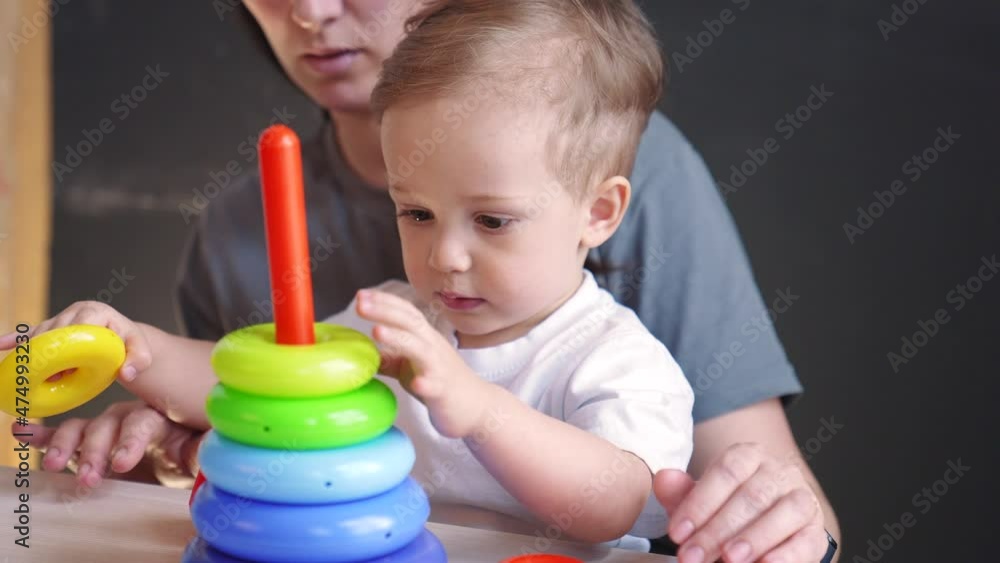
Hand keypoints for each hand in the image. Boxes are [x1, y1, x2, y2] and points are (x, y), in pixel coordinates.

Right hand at [0, 300, 151, 382]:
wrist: (122, 340)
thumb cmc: (130, 346)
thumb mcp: (141, 352)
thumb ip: (139, 361)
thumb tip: (126, 373)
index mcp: (97, 312)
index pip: (78, 325)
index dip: (69, 345)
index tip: (65, 369)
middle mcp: (76, 311)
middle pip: (55, 330)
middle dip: (49, 353)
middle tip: (49, 378)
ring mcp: (61, 318)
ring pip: (41, 334)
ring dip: (35, 354)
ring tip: (30, 374)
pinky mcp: (51, 327)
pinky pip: (29, 332)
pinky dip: (13, 339)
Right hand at [10, 400, 202, 487]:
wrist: (180, 442)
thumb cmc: (189, 443)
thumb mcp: (197, 449)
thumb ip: (197, 450)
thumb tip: (199, 453)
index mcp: (158, 416)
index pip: (142, 423)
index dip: (130, 441)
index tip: (122, 463)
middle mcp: (127, 416)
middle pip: (107, 426)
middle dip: (95, 450)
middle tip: (88, 477)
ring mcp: (106, 426)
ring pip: (82, 429)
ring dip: (67, 446)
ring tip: (54, 466)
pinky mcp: (88, 439)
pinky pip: (64, 433)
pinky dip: (43, 435)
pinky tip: (23, 433)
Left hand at [355, 289, 488, 437]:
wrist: (476, 407)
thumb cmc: (441, 383)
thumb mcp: (412, 366)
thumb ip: (391, 358)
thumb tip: (363, 352)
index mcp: (425, 338)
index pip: (405, 312)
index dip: (385, 301)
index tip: (361, 295)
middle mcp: (433, 347)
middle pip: (410, 322)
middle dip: (385, 310)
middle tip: (360, 304)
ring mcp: (439, 368)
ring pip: (421, 348)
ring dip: (399, 338)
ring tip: (376, 331)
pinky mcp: (443, 391)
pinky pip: (434, 385)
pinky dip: (425, 383)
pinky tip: (415, 384)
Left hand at [655, 443, 827, 562]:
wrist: (768, 525)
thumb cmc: (728, 509)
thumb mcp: (702, 500)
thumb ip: (681, 492)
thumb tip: (663, 479)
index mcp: (748, 456)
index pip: (726, 472)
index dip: (700, 503)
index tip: (677, 532)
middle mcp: (779, 472)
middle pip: (750, 496)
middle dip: (717, 530)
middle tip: (692, 556)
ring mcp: (802, 498)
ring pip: (784, 512)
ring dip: (754, 538)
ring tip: (729, 558)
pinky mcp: (816, 531)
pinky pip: (806, 540)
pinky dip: (787, 555)